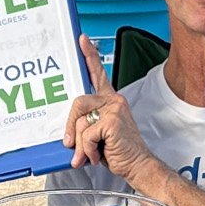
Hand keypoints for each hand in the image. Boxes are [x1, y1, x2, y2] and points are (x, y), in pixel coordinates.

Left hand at [63, 36, 153, 178]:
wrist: (137, 165)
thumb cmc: (118, 151)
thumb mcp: (97, 135)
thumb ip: (84, 126)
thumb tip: (67, 134)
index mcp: (110, 101)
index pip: (98, 74)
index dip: (89, 56)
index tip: (82, 40)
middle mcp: (113, 101)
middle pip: (78, 102)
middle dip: (71, 127)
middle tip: (71, 144)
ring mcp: (114, 109)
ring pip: (80, 120)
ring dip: (80, 143)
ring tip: (91, 153)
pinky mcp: (113, 120)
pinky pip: (86, 133)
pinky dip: (88, 149)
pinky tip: (99, 154)